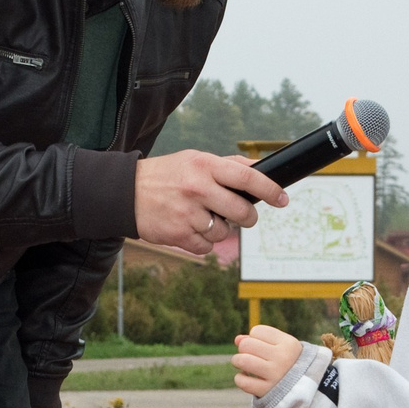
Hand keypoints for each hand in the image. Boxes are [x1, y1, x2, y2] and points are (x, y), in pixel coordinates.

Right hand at [135, 151, 286, 255]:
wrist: (125, 193)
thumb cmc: (166, 176)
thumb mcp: (194, 160)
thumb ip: (226, 165)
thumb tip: (258, 169)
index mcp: (204, 166)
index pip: (247, 178)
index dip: (270, 190)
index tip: (283, 198)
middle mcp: (198, 189)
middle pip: (242, 212)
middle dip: (248, 218)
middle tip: (244, 216)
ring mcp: (188, 214)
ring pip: (225, 232)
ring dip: (220, 229)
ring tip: (202, 217)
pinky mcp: (179, 235)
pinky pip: (207, 247)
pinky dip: (203, 242)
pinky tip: (190, 228)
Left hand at [232, 325, 304, 396]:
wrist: (303, 389)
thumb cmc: (287, 362)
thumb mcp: (280, 346)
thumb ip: (260, 339)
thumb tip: (237, 339)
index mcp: (288, 344)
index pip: (257, 331)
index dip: (255, 337)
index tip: (262, 346)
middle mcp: (283, 358)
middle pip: (246, 344)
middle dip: (243, 348)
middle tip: (249, 355)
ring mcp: (275, 375)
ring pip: (242, 360)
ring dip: (237, 361)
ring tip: (243, 364)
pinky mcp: (267, 391)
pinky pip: (242, 381)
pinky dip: (240, 378)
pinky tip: (246, 377)